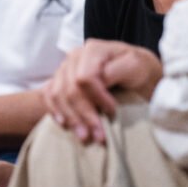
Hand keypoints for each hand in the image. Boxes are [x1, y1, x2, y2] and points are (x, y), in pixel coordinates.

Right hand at [42, 39, 162, 144]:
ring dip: (71, 118)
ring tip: (85, 136)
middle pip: (70, 88)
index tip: (112, 112)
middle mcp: (75, 55)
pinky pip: (48, 95)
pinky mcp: (60, 80)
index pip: (85, 77)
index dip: (97, 98)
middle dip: (84, 115)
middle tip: (99, 136)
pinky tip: (65, 124)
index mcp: (93, 49)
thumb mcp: (135, 66)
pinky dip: (54, 111)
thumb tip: (100, 81)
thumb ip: (116, 71)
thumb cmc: (139, 69)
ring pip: (58, 94)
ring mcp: (65, 67)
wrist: (137, 72)